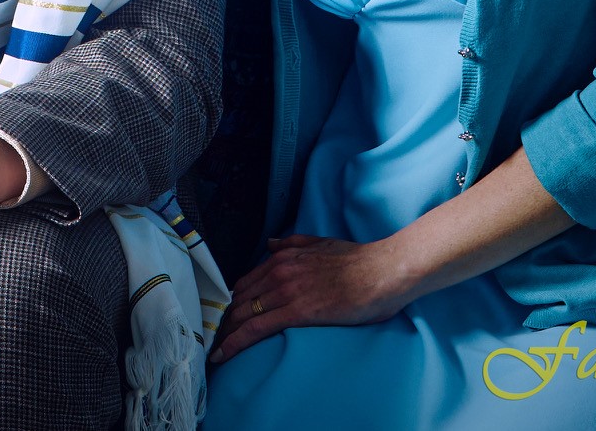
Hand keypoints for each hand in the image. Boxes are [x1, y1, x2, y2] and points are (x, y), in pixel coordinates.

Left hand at [210, 235, 411, 363]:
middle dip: (224, 318)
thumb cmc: (358, 261)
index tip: (224, 315)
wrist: (381, 271)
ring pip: (243, 314)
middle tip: (213, 335)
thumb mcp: (320, 243)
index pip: (246, 282)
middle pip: (239, 299)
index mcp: (283, 257)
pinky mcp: (295, 311)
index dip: (232, 301)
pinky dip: (235, 341)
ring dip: (225, 331)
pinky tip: (224, 352)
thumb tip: (271, 243)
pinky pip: (256, 328)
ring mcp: (284, 290)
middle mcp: (278, 271)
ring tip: (214, 346)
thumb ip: (292, 243)